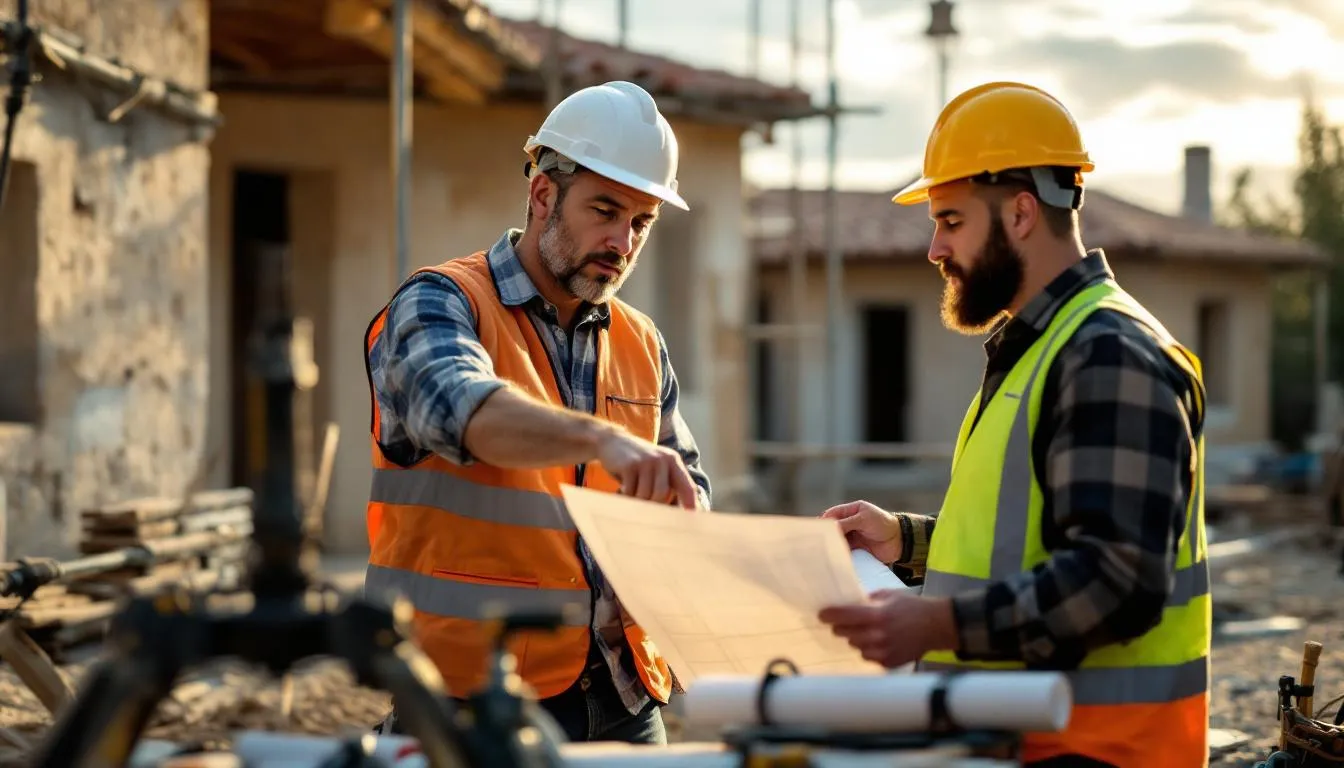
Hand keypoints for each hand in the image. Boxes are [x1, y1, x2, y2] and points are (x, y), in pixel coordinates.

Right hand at [595, 427, 698, 508]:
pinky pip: (631, 492)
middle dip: (652, 504)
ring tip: (633, 495)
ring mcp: (645, 461)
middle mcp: (662, 459)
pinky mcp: (629, 465)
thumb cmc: (638, 463)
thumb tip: (679, 512)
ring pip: (646, 495)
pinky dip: (627, 496)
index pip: (687, 487)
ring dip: (638, 501)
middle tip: (644, 507)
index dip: (691, 505)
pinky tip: (624, 490)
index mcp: (673, 461)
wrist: (612, 441)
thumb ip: (669, 484)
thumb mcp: (657, 468)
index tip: (692, 522)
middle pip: (662, 494)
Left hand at [818, 591, 958, 668]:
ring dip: (856, 639)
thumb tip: (851, 602)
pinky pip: (869, 657)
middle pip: (846, 634)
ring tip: (867, 632)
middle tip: (843, 623)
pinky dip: (869, 650)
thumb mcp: (890, 595)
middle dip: (842, 627)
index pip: (844, 616)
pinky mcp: (888, 662)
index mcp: (877, 616)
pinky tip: (878, 642)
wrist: (936, 626)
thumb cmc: (913, 607)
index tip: (822, 615)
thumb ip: (869, 599)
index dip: (830, 615)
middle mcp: (878, 635)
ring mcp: (883, 651)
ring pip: (856, 647)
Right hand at [821, 501, 901, 564]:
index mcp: (852, 510)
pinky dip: (840, 553)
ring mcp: (853, 535)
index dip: (825, 522)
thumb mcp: (864, 520)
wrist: (901, 541)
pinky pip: (845, 550)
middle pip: (833, 528)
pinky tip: (836, 556)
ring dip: (833, 544)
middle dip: (827, 535)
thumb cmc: (884, 524)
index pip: (832, 514)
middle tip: (819, 542)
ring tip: (826, 551)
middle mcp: (850, 522)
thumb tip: (830, 528)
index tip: (818, 530)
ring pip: (838, 540)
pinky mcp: (857, 548)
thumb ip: (846, 523)